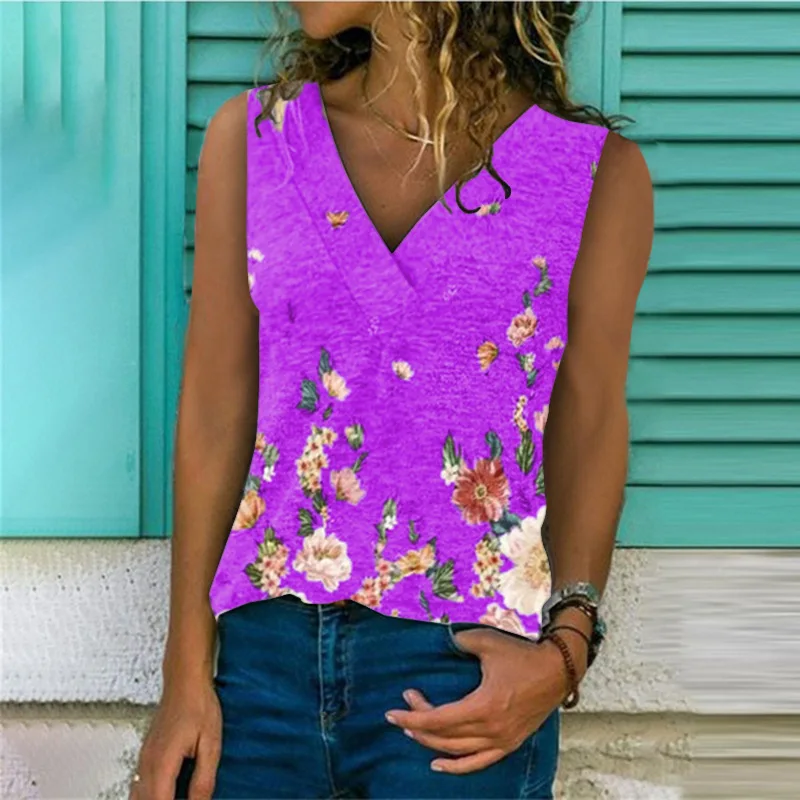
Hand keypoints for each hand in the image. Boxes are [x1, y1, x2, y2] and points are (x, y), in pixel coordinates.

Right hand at [130, 678, 221, 799]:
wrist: (184, 681)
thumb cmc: (198, 705)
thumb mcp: (211, 744)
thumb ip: (203, 779)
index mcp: (163, 763)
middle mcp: (147, 764)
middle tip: (184, 799)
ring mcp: (143, 759)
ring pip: (137, 796)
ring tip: (174, 797)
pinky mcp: (146, 754)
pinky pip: (138, 785)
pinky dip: (147, 796)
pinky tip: (164, 794)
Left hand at [384, 626, 585, 774]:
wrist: (557, 670)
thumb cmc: (522, 655)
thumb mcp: (488, 642)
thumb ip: (461, 642)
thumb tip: (443, 639)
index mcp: (483, 706)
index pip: (439, 719)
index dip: (412, 717)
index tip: (392, 713)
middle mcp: (491, 729)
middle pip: (444, 736)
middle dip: (418, 725)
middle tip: (404, 708)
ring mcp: (501, 740)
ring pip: (457, 751)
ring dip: (432, 743)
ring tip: (413, 731)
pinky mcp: (509, 744)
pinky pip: (478, 762)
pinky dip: (456, 766)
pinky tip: (438, 764)